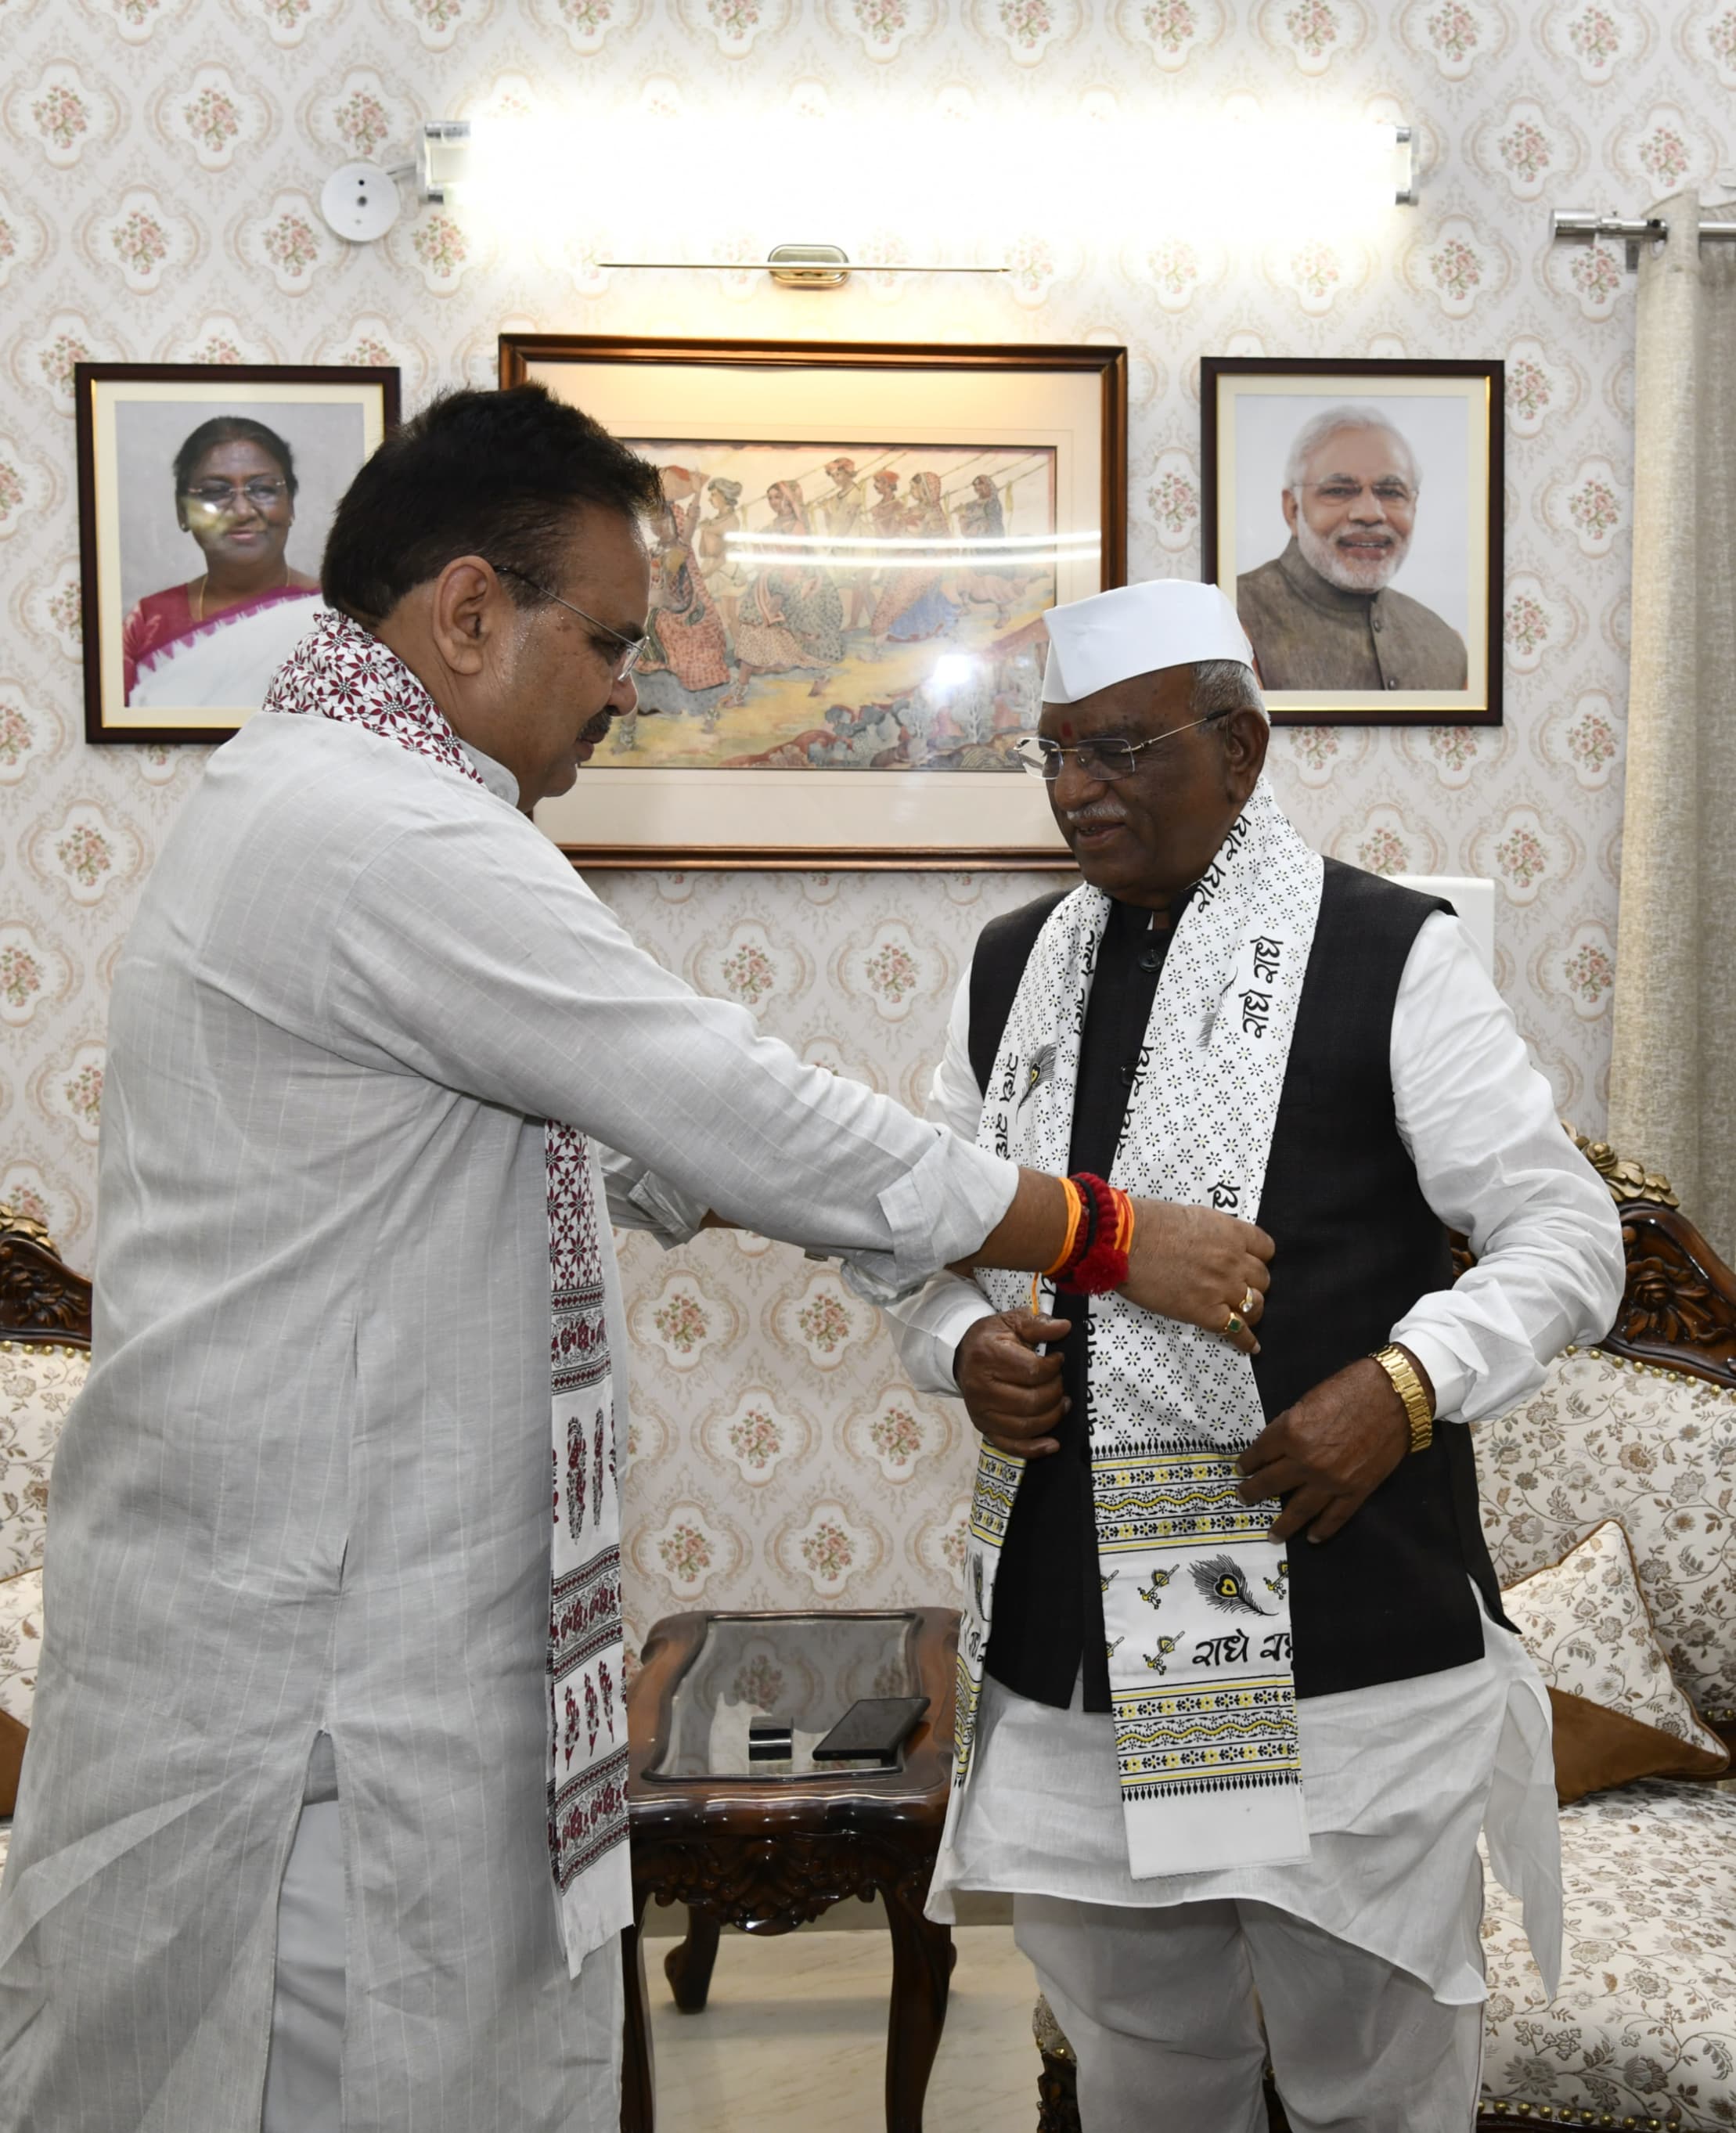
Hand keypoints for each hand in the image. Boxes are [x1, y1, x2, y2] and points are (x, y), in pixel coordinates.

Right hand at [954, 1309, 1072, 1459]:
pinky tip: (1053, 1444)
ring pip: (1025, 1426)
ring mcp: (981, 1412)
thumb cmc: (991, 1338)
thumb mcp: (1012, 1322)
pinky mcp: (984, 1427)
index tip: (1058, 1360)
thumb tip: (1064, 1327)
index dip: (1053, 1368)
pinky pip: (1011, 1445)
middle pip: (1031, 1402)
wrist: (963, 1355)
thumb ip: (1038, 1324)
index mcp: (988, 1357)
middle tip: (1059, 1382)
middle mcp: (982, 1388)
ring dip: (1052, 1418)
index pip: (1033, 1371)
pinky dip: (1034, 1448)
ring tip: (1062, 1404)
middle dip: (1055, 1394)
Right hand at [1120, 1201, 1273, 1355]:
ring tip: (1240, 1313)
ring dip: (1250, 1309)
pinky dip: (1245, 1340)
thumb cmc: (1150, 1223)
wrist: (1127, 1242)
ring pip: (1255, 1306)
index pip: (1266, 1249)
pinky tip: (1251, 1346)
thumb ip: (1214, 1233)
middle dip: (1252, 1283)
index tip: (1250, 1263)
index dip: (1258, 1258)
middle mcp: (1234, 1261)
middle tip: (1237, 1287)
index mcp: (1232, 1233)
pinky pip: (1236, 1330)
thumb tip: (1213, 1245)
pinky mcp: (1206, 1313)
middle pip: (1262, 1279)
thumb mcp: (1195, 1216)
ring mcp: (1222, 1288)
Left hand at [1236, 1350, 1430, 1543]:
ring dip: (1283, 1524)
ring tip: (1272, 1534)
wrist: (1396, 1396)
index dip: (1248, 1462)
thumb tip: (1278, 1444)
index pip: (1260, 1453)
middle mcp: (1306, 1462)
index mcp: (1291, 1432)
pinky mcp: (1357, 1491)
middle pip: (1271, 1483)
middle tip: (1244, 1497)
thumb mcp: (1308, 1400)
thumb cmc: (1351, 1388)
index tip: (1241, 1468)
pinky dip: (1323, 1530)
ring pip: (1298, 1509)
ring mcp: (1331, 1481)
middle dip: (1254, 1491)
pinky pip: (1335, 1517)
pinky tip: (1312, 1538)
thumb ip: (1290, 1425)